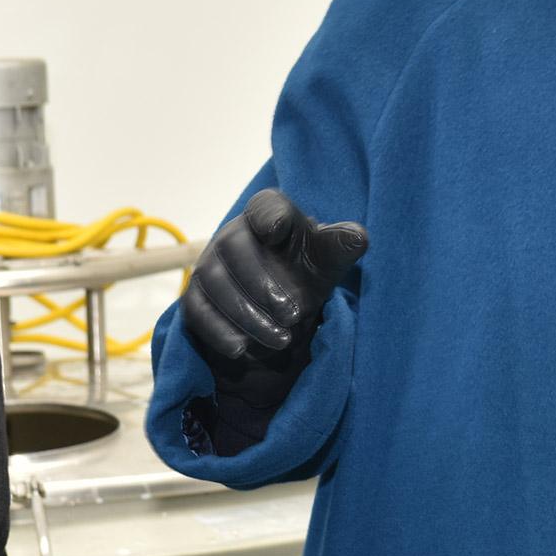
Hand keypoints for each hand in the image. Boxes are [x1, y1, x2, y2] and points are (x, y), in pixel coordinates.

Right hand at [182, 188, 367, 374]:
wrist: (283, 308)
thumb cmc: (306, 271)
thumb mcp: (328, 261)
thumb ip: (342, 246)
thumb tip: (359, 238)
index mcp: (268, 216)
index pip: (264, 205)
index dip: (269, 215)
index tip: (278, 232)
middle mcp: (233, 236)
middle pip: (233, 247)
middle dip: (261, 283)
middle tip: (294, 314)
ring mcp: (210, 266)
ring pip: (215, 284)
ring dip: (247, 314)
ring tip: (281, 339)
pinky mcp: (197, 299)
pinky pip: (198, 313)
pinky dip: (218, 332)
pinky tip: (241, 350)